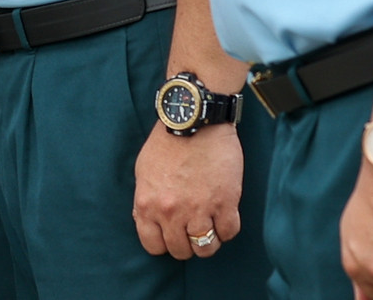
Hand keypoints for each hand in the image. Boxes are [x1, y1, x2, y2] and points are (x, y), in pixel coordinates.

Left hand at [133, 123, 243, 259]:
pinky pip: (229, 232)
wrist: (195, 121)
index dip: (163, 243)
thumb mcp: (143, 171)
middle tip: (192, 230)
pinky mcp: (225, 203)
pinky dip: (227, 229)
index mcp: (147, 204)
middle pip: (181, 250)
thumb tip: (146, 220)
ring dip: (208, 241)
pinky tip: (224, 216)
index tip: (171, 235)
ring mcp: (199, 210)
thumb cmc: (167, 142)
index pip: (153, 245)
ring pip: (206, 248)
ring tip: (209, 227)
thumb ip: (145, 200)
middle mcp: (171, 212)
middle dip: (186, 244)